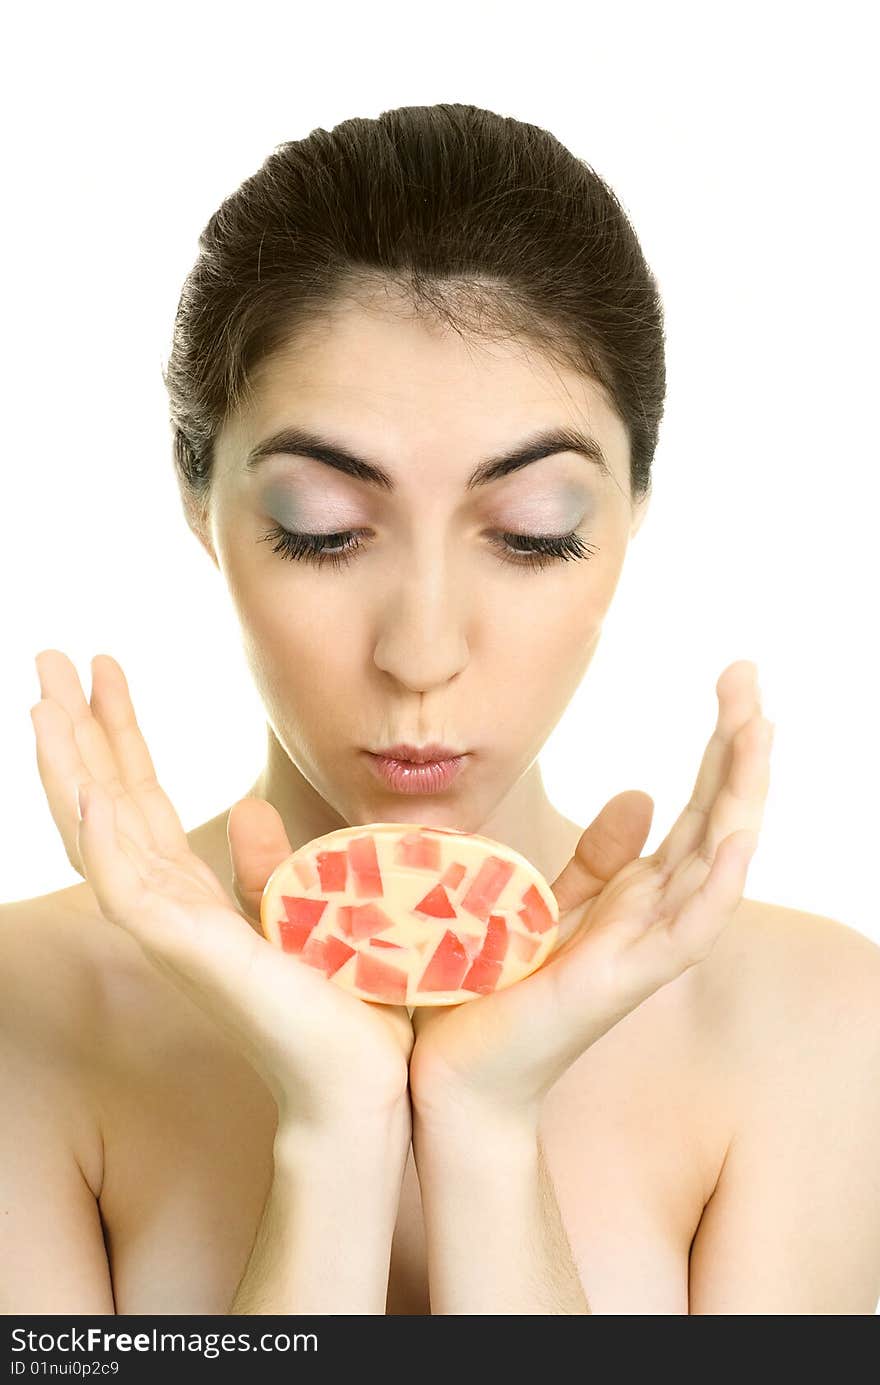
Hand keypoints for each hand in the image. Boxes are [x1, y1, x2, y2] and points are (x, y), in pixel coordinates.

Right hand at [29, 650, 412, 1126]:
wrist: (362, 1076)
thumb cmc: (336, 1004)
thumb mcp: (300, 909)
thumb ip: (264, 864)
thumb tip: (252, 810)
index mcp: (191, 894)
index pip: (139, 798)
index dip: (117, 733)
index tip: (103, 668)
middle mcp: (167, 907)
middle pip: (104, 801)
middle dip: (76, 729)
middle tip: (47, 657)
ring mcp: (169, 930)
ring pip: (97, 834)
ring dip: (67, 767)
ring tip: (42, 700)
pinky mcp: (188, 952)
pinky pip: (129, 887)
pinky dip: (105, 838)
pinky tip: (88, 789)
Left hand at [408, 660, 771, 1124]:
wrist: (458, 1071)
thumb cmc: (496, 989)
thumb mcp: (544, 897)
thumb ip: (596, 856)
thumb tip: (640, 793)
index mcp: (637, 893)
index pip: (695, 806)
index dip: (718, 746)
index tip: (733, 679)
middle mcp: (653, 915)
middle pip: (715, 819)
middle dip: (736, 748)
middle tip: (749, 675)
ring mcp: (644, 949)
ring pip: (715, 862)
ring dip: (740, 796)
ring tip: (759, 728)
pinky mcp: (620, 981)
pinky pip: (685, 932)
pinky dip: (714, 886)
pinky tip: (732, 835)